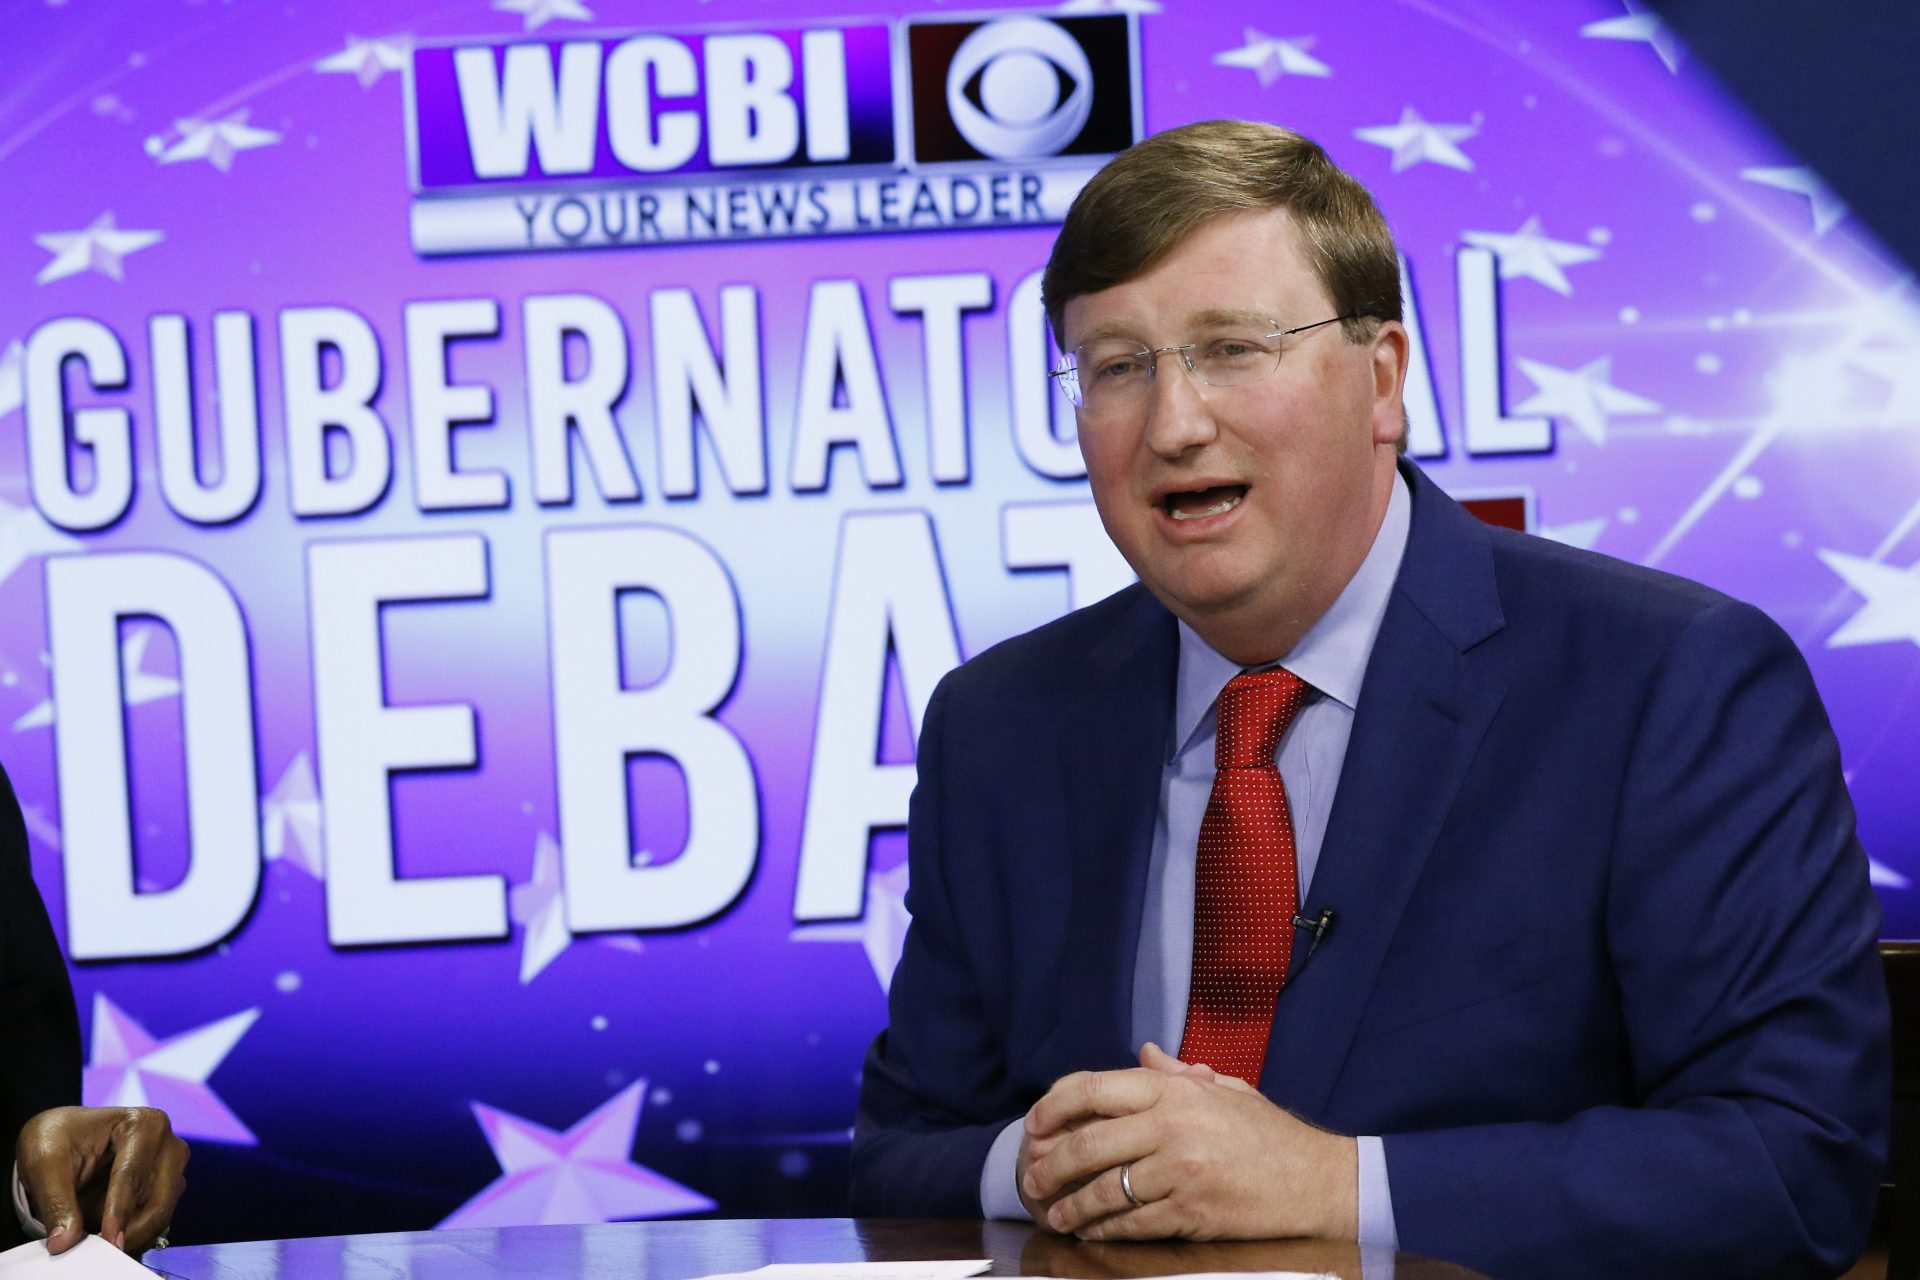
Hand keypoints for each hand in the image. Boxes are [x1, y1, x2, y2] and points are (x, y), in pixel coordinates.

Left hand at [16, 1106, 188, 1254]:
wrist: (63, 1138)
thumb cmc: (57, 1140)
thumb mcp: (45, 1165)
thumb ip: (56, 1203)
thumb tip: (65, 1242)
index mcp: (143, 1125)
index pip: (132, 1176)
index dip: (119, 1212)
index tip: (109, 1242)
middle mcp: (168, 1145)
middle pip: (158, 1199)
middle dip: (131, 1231)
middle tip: (102, 1253)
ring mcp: (172, 1168)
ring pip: (161, 1214)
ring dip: (131, 1234)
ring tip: (99, 1246)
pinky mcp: (168, 1189)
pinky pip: (157, 1221)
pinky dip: (134, 1235)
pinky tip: (110, 1240)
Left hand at [1021, 1044, 1355, 1241]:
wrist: (1318, 1179)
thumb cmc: (1269, 1133)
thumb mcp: (1225, 1089)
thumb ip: (1177, 1073)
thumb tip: (1144, 1052)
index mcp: (1175, 1091)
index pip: (1094, 1088)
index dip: (1054, 1104)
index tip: (1034, 1122)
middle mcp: (1171, 1127)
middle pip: (1089, 1143)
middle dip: (1051, 1164)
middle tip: (1032, 1178)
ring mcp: (1180, 1172)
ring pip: (1106, 1190)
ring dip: (1073, 1206)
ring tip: (1057, 1215)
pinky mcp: (1191, 1213)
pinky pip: (1134, 1224)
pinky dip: (1106, 1231)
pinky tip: (1092, 1234)